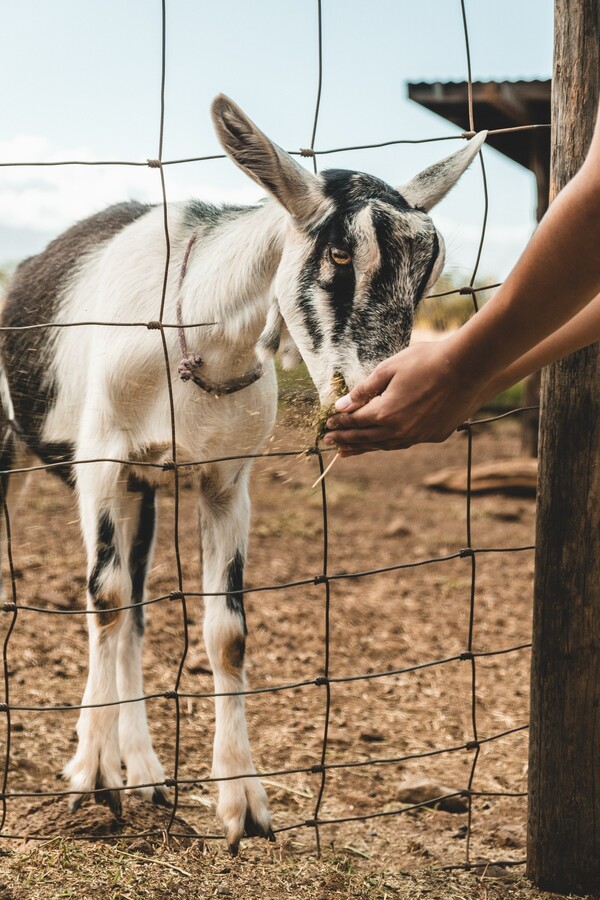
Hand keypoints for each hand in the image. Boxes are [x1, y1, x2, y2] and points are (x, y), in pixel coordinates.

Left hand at [324, 339, 484, 455]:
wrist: (468, 368)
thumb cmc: (427, 361)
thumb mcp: (388, 369)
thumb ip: (364, 390)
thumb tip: (342, 406)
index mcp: (385, 413)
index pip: (355, 421)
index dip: (340, 423)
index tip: (328, 425)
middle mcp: (400, 430)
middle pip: (366, 438)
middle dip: (346, 440)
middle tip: (330, 443)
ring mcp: (419, 435)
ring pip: (386, 445)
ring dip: (366, 447)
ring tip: (350, 450)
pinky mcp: (435, 435)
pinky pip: (406, 442)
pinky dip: (390, 443)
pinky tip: (384, 442)